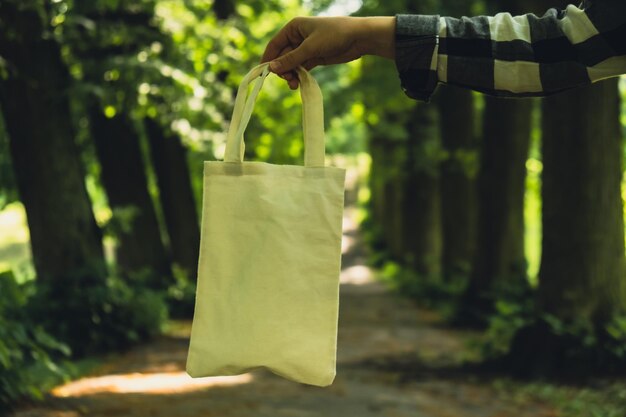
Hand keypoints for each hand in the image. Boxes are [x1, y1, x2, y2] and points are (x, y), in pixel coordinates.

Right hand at [261, 16, 395, 88]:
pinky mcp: (315, 57)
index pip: (275, 45)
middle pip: (282, 56)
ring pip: (292, 64)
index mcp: (293, 28)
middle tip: (288, 80)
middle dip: (283, 69)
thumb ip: (291, 59)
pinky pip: (301, 68)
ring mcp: (306, 48)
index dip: (268, 59)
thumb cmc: (334, 35)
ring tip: (294, 85)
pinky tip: (298, 84)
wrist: (359, 38)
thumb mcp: (311, 48)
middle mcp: (297, 37)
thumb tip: (272, 68)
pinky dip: (299, 76)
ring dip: (291, 75)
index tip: (263, 74)